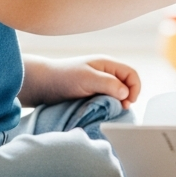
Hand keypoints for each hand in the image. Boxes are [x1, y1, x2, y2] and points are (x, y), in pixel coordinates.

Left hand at [19, 54, 141, 107]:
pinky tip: (101, 112)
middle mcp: (105, 73)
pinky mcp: (91, 94)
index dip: (134, 89)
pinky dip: (107, 107)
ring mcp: (98, 84)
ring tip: (109, 112)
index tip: (127, 103)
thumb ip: (108, 84)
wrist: (41, 85)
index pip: (132, 75)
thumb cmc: (63, 77)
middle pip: (127, 85)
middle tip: (119, 110)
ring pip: (117, 95)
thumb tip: (126, 93)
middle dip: (127, 98)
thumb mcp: (87, 79)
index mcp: (107, 64)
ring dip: (116, 104)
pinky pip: (106, 101)